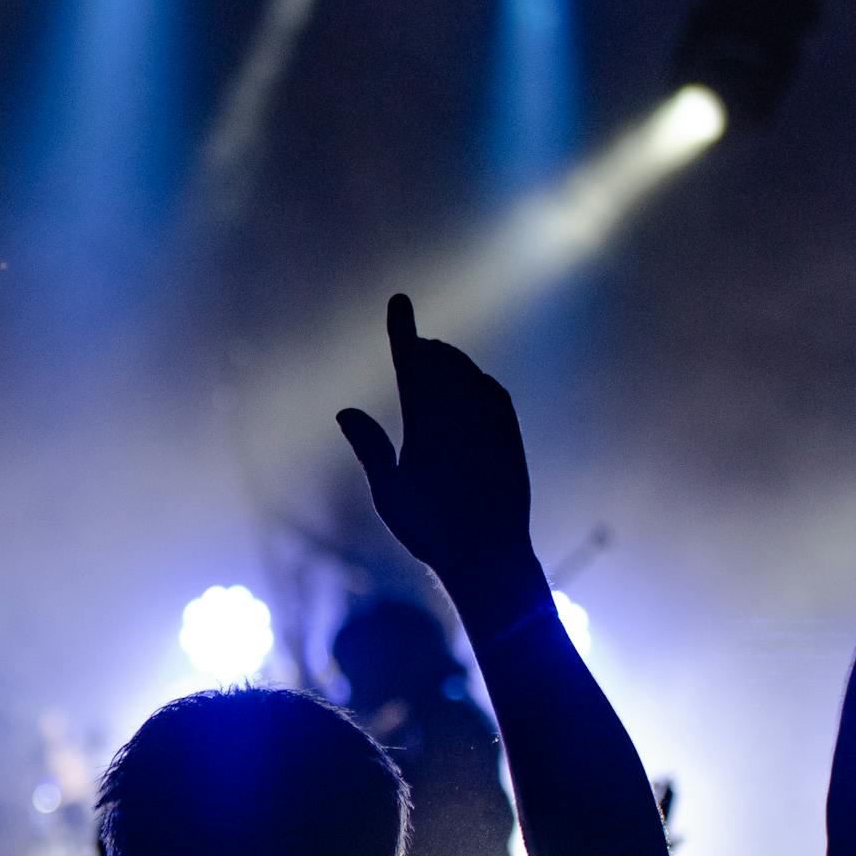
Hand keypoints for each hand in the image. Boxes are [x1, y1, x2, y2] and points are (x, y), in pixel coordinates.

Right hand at [337, 294, 534, 591]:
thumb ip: (369, 446)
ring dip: (451, 363)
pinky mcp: (510, 435)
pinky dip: (476, 382)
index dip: (402, 330)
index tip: (399, 300)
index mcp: (426, 424)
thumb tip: (345, 410)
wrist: (490, 554)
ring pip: (469, 374)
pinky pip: (492, 392)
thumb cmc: (430, 529)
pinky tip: (472, 386)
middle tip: (416, 343)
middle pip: (442, 363)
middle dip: (426, 351)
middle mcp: (461, 415)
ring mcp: (490, 422)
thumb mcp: (388, 492)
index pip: (410, 363)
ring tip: (439, 361)